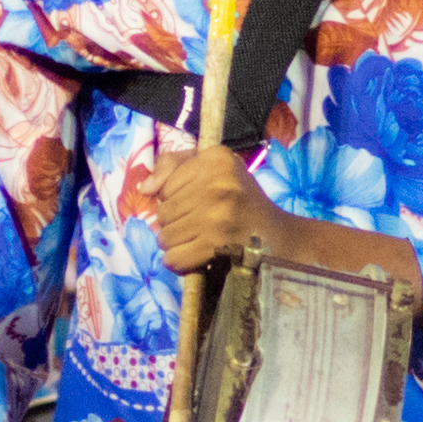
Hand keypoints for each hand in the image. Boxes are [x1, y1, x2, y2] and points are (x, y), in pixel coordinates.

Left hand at [154, 144, 278, 275]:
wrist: (277, 235)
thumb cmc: (241, 200)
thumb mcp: (215, 169)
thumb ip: (175, 166)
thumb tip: (145, 188)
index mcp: (217, 159)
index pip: (166, 185)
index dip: (174, 198)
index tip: (195, 202)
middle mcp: (218, 183)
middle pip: (163, 211)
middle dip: (173, 223)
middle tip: (196, 225)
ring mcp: (217, 215)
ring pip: (165, 236)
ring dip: (175, 243)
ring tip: (196, 239)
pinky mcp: (216, 244)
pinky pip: (174, 258)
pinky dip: (178, 262)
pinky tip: (193, 256)